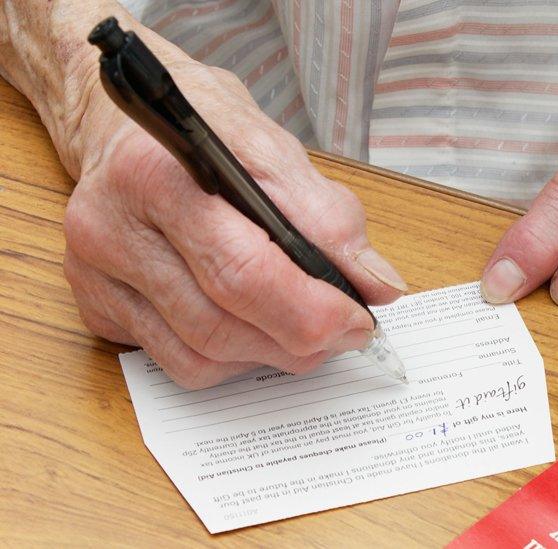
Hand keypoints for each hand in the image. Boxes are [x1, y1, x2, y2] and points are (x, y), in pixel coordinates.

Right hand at [61, 42, 404, 387]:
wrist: (129, 126)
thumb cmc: (206, 132)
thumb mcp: (276, 151)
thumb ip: (330, 219)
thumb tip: (376, 285)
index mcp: (157, 177)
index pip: (242, 271)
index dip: (311, 310)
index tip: (358, 319)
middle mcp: (111, 230)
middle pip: (220, 326)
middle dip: (299, 340)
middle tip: (344, 331)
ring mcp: (96, 276)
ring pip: (199, 357)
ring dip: (269, 355)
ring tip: (303, 328)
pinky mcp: (95, 307)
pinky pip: (176, 363)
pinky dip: (231, 360)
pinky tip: (253, 329)